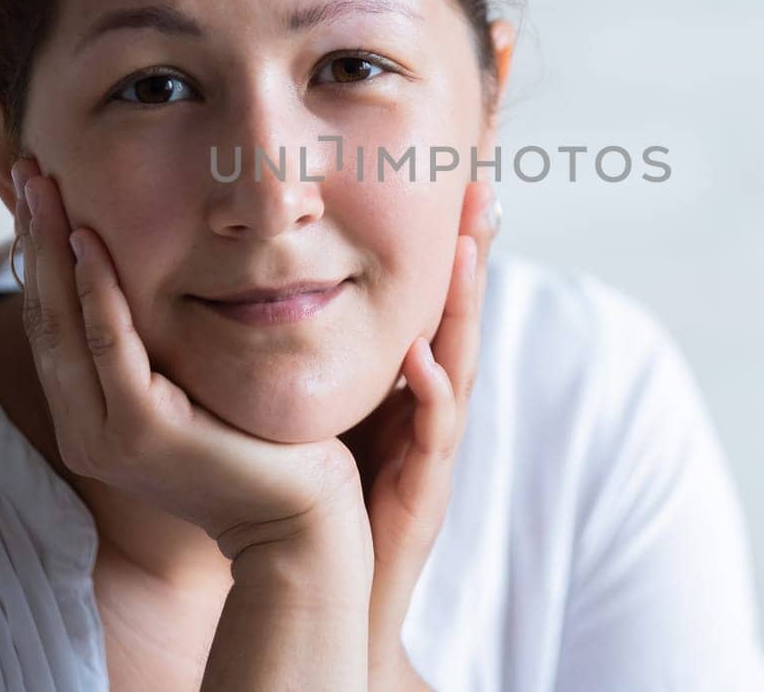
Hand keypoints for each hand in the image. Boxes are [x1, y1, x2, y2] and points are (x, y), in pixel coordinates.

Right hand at [12, 157, 367, 564]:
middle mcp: (84, 426)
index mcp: (92, 415)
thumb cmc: (261, 445)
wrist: (299, 518)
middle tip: (29, 168)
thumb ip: (166, 343)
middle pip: (43, 314)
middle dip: (31, 238)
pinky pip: (110, 345)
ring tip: (45, 186)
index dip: (38, 254)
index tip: (40, 191)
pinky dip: (96, 290)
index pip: (51, 321)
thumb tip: (163, 279)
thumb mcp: (198, 384)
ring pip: (63, 324)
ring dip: (50, 248)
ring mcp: (106, 433)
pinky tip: (88, 242)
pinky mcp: (142, 430)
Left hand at [345, 178, 500, 687]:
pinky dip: (433, 392)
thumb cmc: (329, 498)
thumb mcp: (328, 408)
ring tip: (467, 246)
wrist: (330, 585)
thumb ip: (325, 352)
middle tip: (481, 187)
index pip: (431, 300)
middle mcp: (431, 407)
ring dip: (464, 305)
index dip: (445, 244)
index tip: (452, 178)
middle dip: (473, 253)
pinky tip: (423, 356)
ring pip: (459, 361)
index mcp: (408, 385)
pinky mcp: (426, 488)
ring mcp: (433, 446)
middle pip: (458, 316)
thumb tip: (282, 279)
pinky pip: (433, 432)